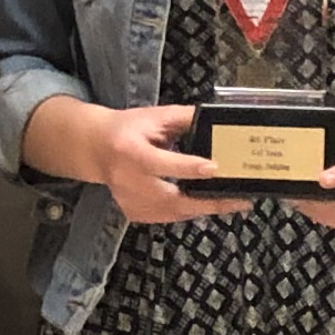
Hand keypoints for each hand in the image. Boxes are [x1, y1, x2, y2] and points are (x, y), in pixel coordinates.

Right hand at [96, 104, 249, 226]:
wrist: (97, 148)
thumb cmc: (130, 129)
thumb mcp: (156, 116)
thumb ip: (186, 119)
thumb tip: (216, 122)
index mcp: (131, 152)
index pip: (161, 164)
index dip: (188, 168)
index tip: (213, 168)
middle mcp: (127, 181)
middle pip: (170, 198)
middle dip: (206, 202)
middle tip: (238, 201)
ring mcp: (129, 201)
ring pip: (172, 212)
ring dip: (201, 208)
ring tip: (230, 203)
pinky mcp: (133, 213)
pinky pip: (166, 217)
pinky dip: (187, 211)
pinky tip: (203, 203)